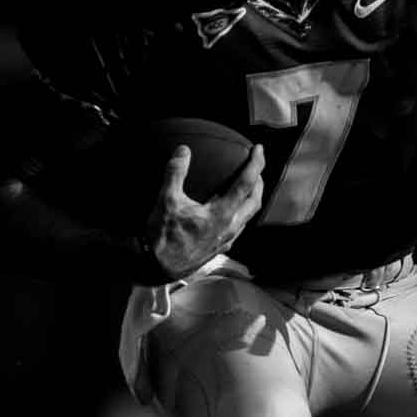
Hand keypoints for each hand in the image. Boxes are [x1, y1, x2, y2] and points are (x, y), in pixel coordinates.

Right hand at [144, 144, 264, 279]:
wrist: (157, 267)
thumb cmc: (163, 237)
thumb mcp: (167, 201)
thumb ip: (175, 173)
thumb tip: (183, 151)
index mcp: (221, 214)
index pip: (246, 183)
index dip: (255, 163)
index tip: (258, 150)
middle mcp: (229, 228)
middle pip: (255, 201)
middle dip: (259, 181)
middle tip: (256, 167)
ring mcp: (226, 240)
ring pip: (249, 216)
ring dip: (252, 199)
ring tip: (246, 187)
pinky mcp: (219, 249)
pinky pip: (238, 227)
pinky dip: (240, 213)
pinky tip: (229, 211)